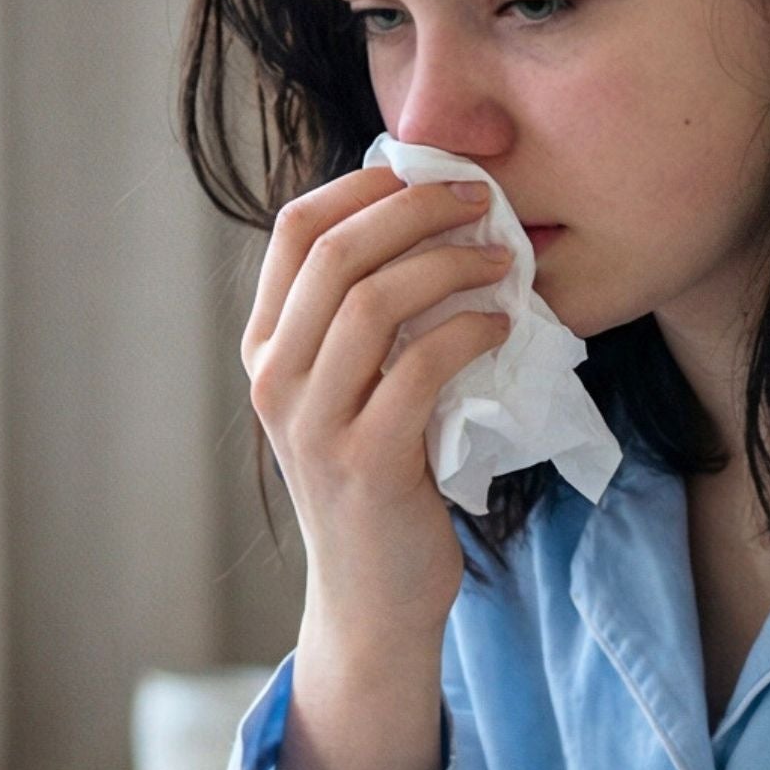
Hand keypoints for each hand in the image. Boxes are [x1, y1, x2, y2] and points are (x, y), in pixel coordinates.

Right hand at [242, 164, 512, 651]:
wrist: (374, 595)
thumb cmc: (382, 476)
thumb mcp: (353, 388)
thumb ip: (365, 318)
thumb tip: (427, 216)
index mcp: (266, 348)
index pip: (294, 230)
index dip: (363, 186)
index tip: (430, 174)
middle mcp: (274, 380)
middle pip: (334, 254)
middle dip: (416, 210)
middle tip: (481, 200)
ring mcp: (313, 424)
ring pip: (372, 303)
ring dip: (449, 265)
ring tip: (502, 259)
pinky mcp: (366, 463)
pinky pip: (419, 369)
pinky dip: (468, 331)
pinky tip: (502, 323)